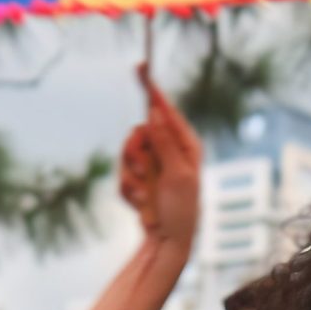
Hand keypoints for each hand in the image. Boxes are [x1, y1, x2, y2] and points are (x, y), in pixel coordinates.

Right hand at [119, 64, 201, 248]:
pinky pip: (122, 174)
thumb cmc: (181, 211)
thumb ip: (164, 143)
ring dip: (132, 177)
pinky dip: (128, 191)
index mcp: (188, 146)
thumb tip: (154, 114)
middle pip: (139, 132)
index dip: (152, 90)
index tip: (140, 66)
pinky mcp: (140, 180)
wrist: (168, 243)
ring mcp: (154, 166)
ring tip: (146, 195)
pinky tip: (142, 205)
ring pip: (127, 153)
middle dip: (135, 154)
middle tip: (145, 173)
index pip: (166, 111)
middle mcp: (171, 151)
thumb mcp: (177, 175)